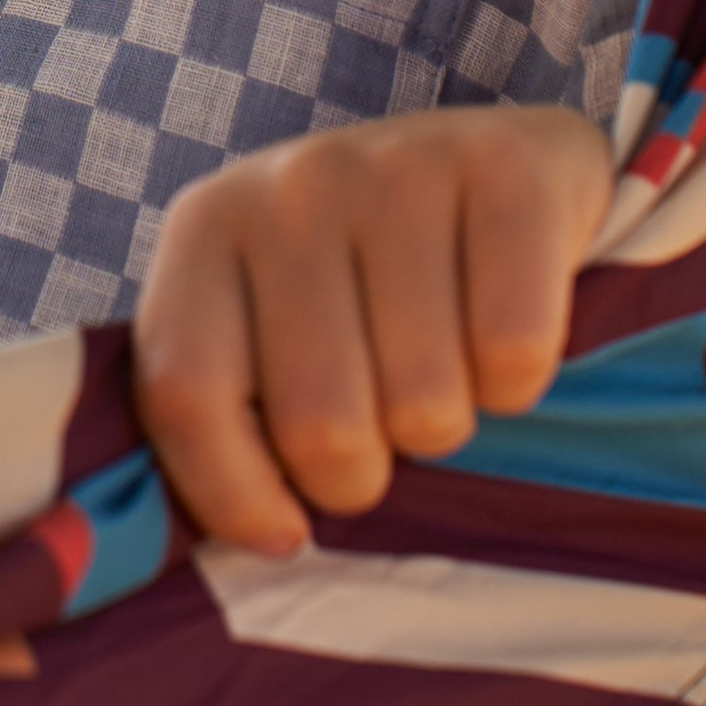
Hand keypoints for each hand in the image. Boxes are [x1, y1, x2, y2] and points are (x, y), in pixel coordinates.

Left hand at [131, 103, 611, 554]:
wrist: (499, 167)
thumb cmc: (363, 280)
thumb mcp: (264, 325)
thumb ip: (221, 412)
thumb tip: (248, 539)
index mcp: (207, 227)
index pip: (188, 397)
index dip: (236, 497)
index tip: (286, 529)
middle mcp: (293, 184)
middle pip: (321, 427)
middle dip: (362, 470)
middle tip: (381, 425)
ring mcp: (400, 166)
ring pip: (428, 406)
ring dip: (447, 422)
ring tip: (442, 365)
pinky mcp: (508, 170)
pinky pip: (513, 355)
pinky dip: (518, 383)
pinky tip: (498, 330)